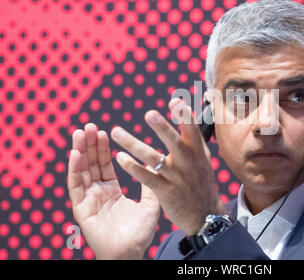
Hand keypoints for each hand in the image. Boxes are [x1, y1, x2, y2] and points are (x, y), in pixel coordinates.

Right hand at [67, 123, 159, 258]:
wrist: (131, 253)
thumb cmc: (140, 234)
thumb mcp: (150, 204)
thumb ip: (150, 184)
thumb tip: (154, 166)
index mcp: (112, 192)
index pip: (105, 165)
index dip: (103, 149)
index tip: (104, 131)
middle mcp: (98, 193)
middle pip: (92, 164)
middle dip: (90, 145)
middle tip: (89, 126)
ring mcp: (88, 200)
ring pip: (82, 171)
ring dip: (80, 151)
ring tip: (80, 133)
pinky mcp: (81, 209)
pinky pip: (76, 186)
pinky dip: (74, 169)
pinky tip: (75, 153)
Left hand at [111, 98, 227, 235]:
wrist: (205, 215)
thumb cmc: (201, 182)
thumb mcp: (204, 158)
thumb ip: (194, 137)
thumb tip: (186, 110)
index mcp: (198, 152)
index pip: (193, 130)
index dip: (185, 115)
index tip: (175, 100)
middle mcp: (188, 163)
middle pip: (174, 143)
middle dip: (163, 128)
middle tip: (149, 114)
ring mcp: (176, 178)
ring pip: (153, 159)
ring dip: (134, 145)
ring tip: (116, 132)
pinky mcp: (165, 192)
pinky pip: (146, 178)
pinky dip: (133, 167)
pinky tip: (120, 158)